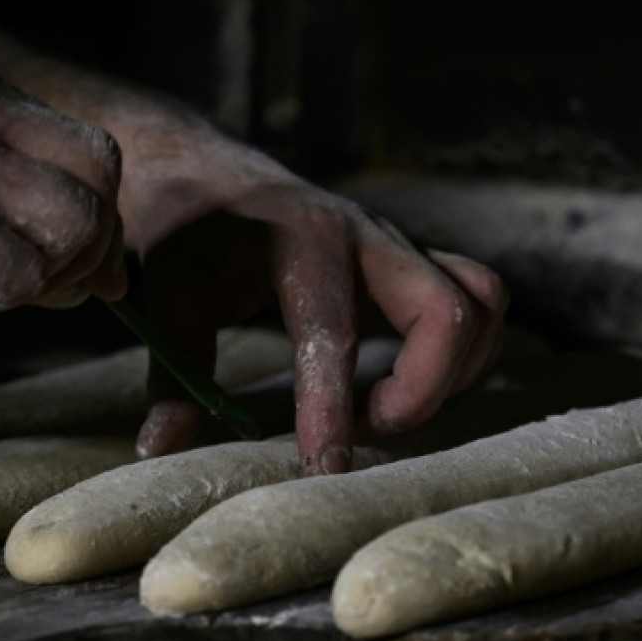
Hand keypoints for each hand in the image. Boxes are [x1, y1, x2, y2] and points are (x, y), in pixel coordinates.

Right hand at [0, 52, 124, 340]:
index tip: (74, 258)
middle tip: (48, 283)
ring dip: (51, 275)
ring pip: (78, 226)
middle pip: (100, 176)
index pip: (87, 144)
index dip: (96, 210)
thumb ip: (19, 195)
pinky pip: (27, 278)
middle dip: (90, 244)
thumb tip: (119, 272)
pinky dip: (1, 302)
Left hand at [128, 171, 508, 475]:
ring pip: (482, 303)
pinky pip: (480, 300)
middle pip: (449, 312)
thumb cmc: (191, 230)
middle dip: (421, 391)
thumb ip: (174, 375)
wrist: (209, 169)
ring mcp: (402, 246)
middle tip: (365, 430)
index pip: (334, 334)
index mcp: (304, 242)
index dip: (333, 410)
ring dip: (453, 372)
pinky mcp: (416, 260)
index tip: (323, 471)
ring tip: (386, 409)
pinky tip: (406, 384)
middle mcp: (370, 237)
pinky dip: (464, 353)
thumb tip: (159, 452)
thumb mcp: (172, 294)